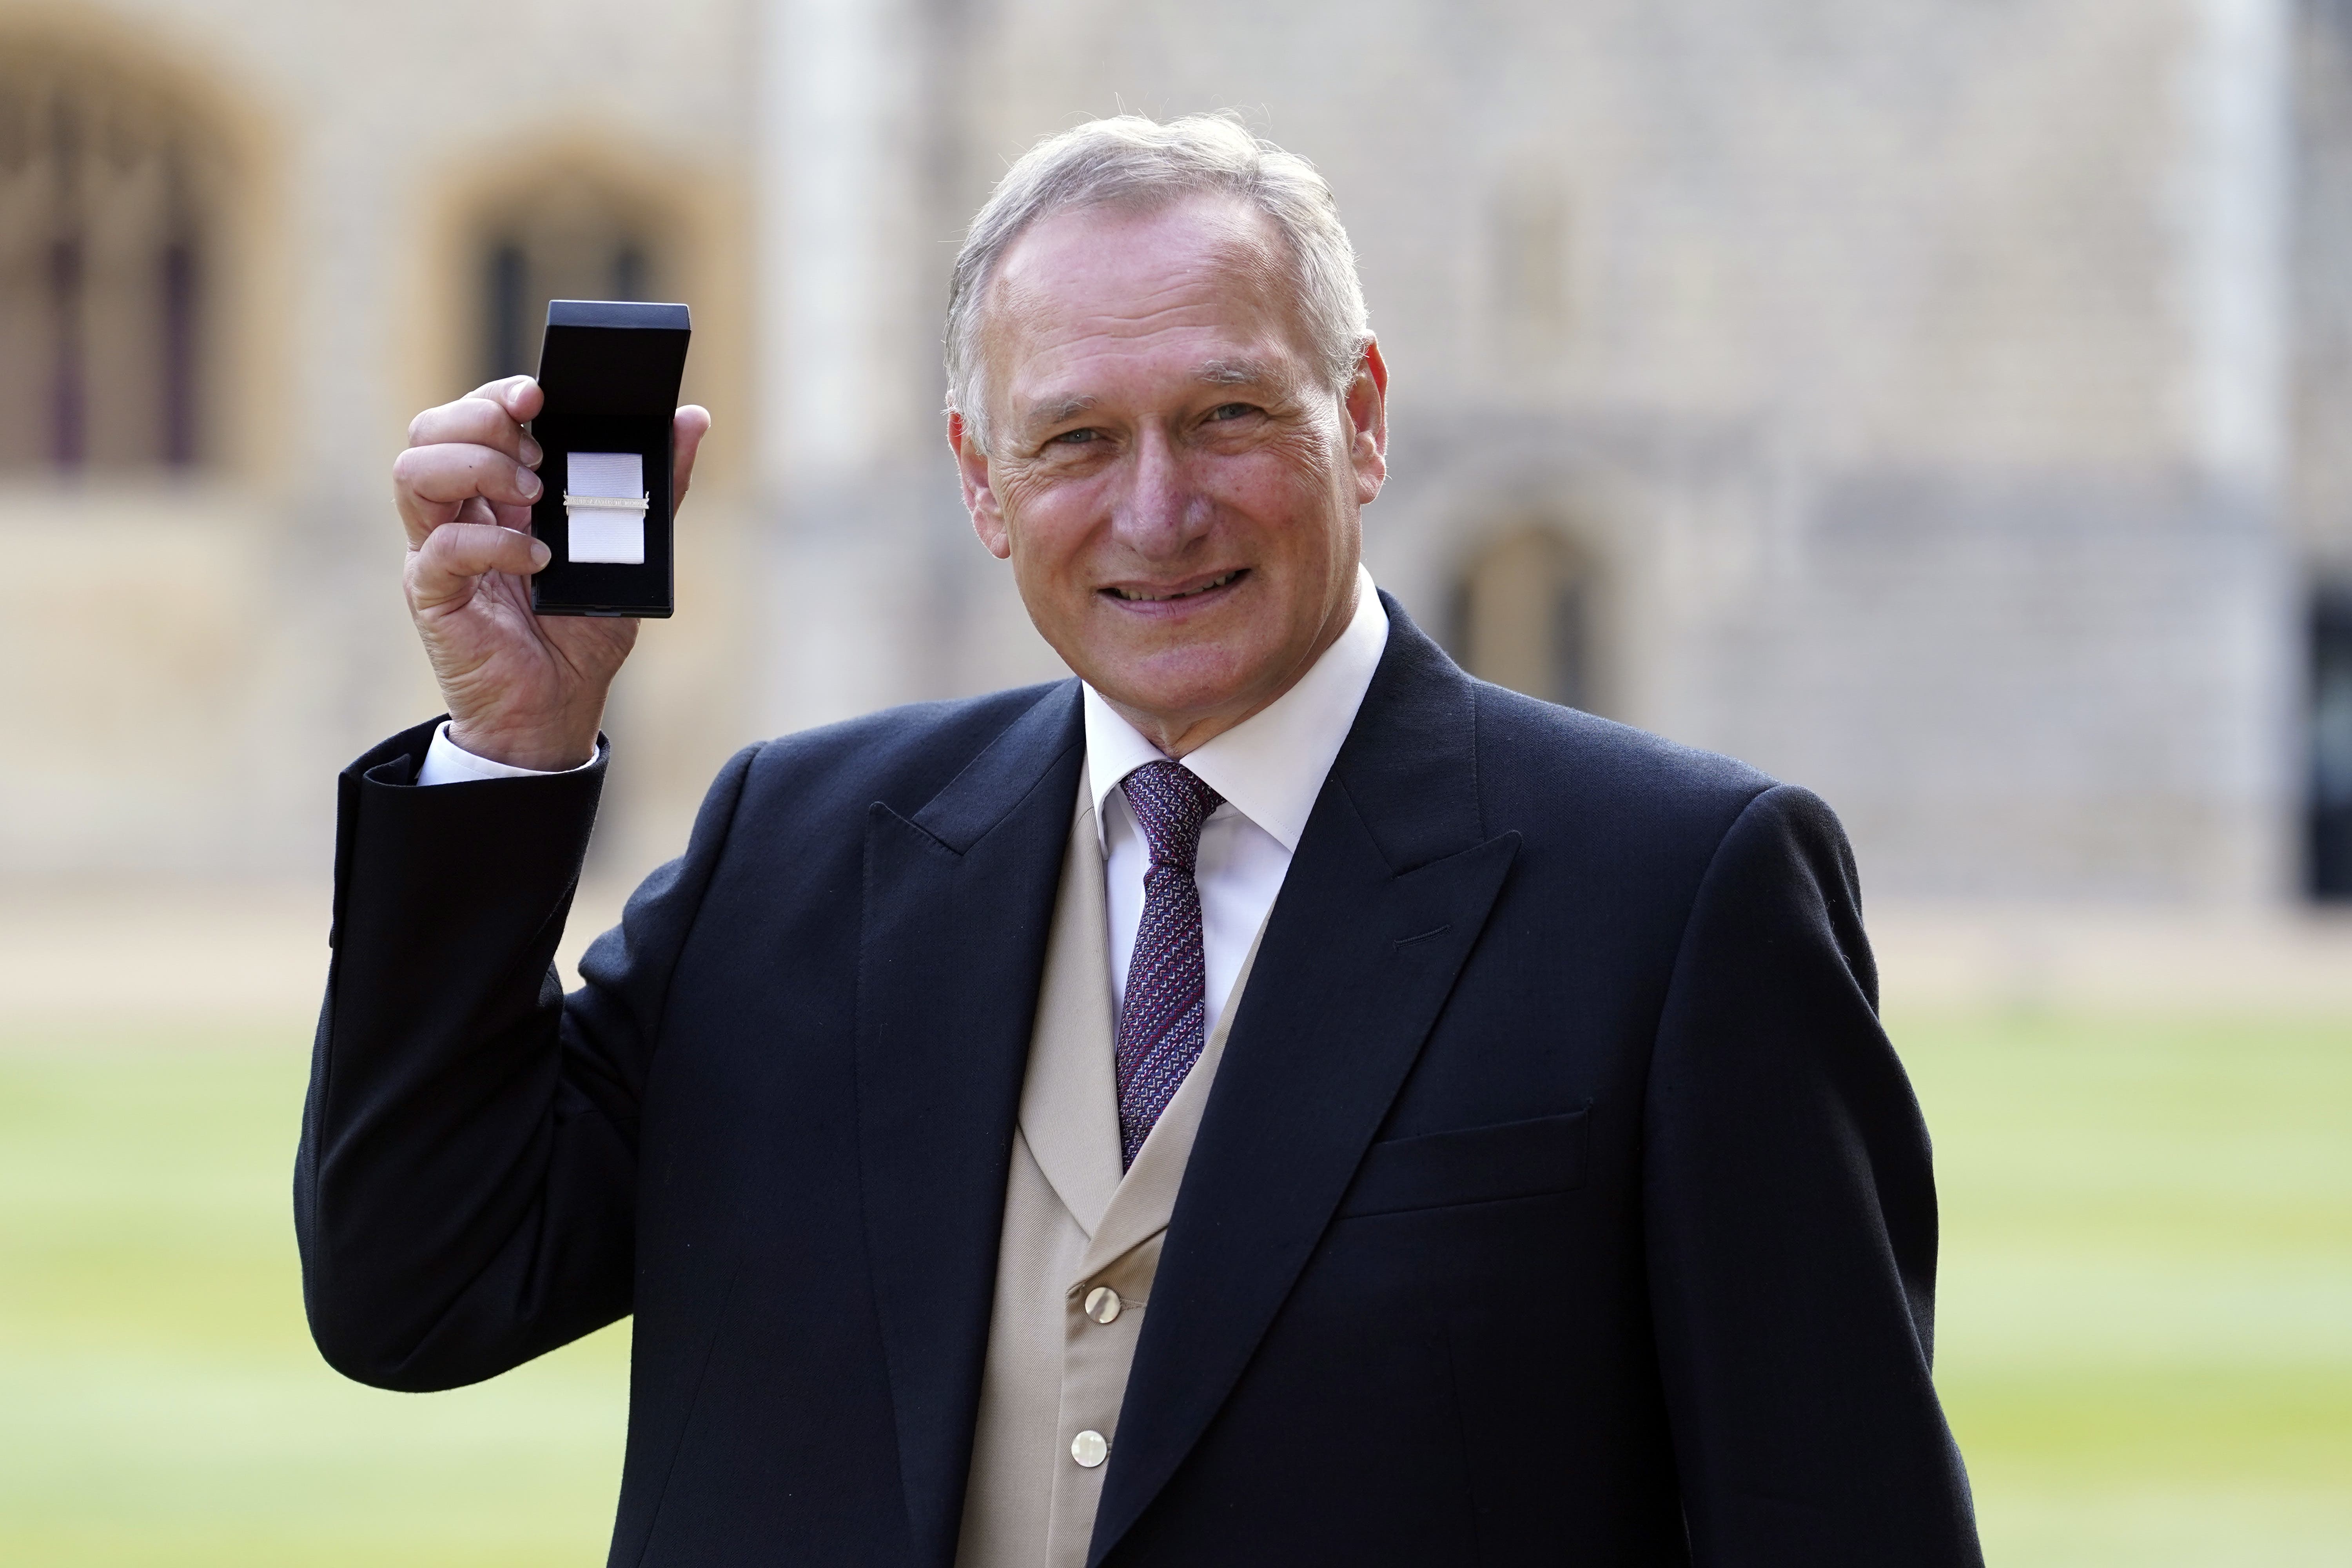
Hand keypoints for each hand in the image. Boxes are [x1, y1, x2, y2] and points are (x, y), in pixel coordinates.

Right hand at [393, 377, 710, 769]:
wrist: (558, 709)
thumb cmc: (582, 632)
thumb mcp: (629, 548)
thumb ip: (655, 486)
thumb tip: (691, 419)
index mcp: (498, 492)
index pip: (472, 416)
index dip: (496, 394)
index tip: (539, 392)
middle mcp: (459, 512)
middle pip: (430, 429)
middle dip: (483, 420)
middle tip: (540, 454)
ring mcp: (439, 549)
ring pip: (414, 471)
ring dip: (478, 467)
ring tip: (535, 494)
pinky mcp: (432, 591)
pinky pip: (442, 544)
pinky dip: (494, 541)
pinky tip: (537, 557)